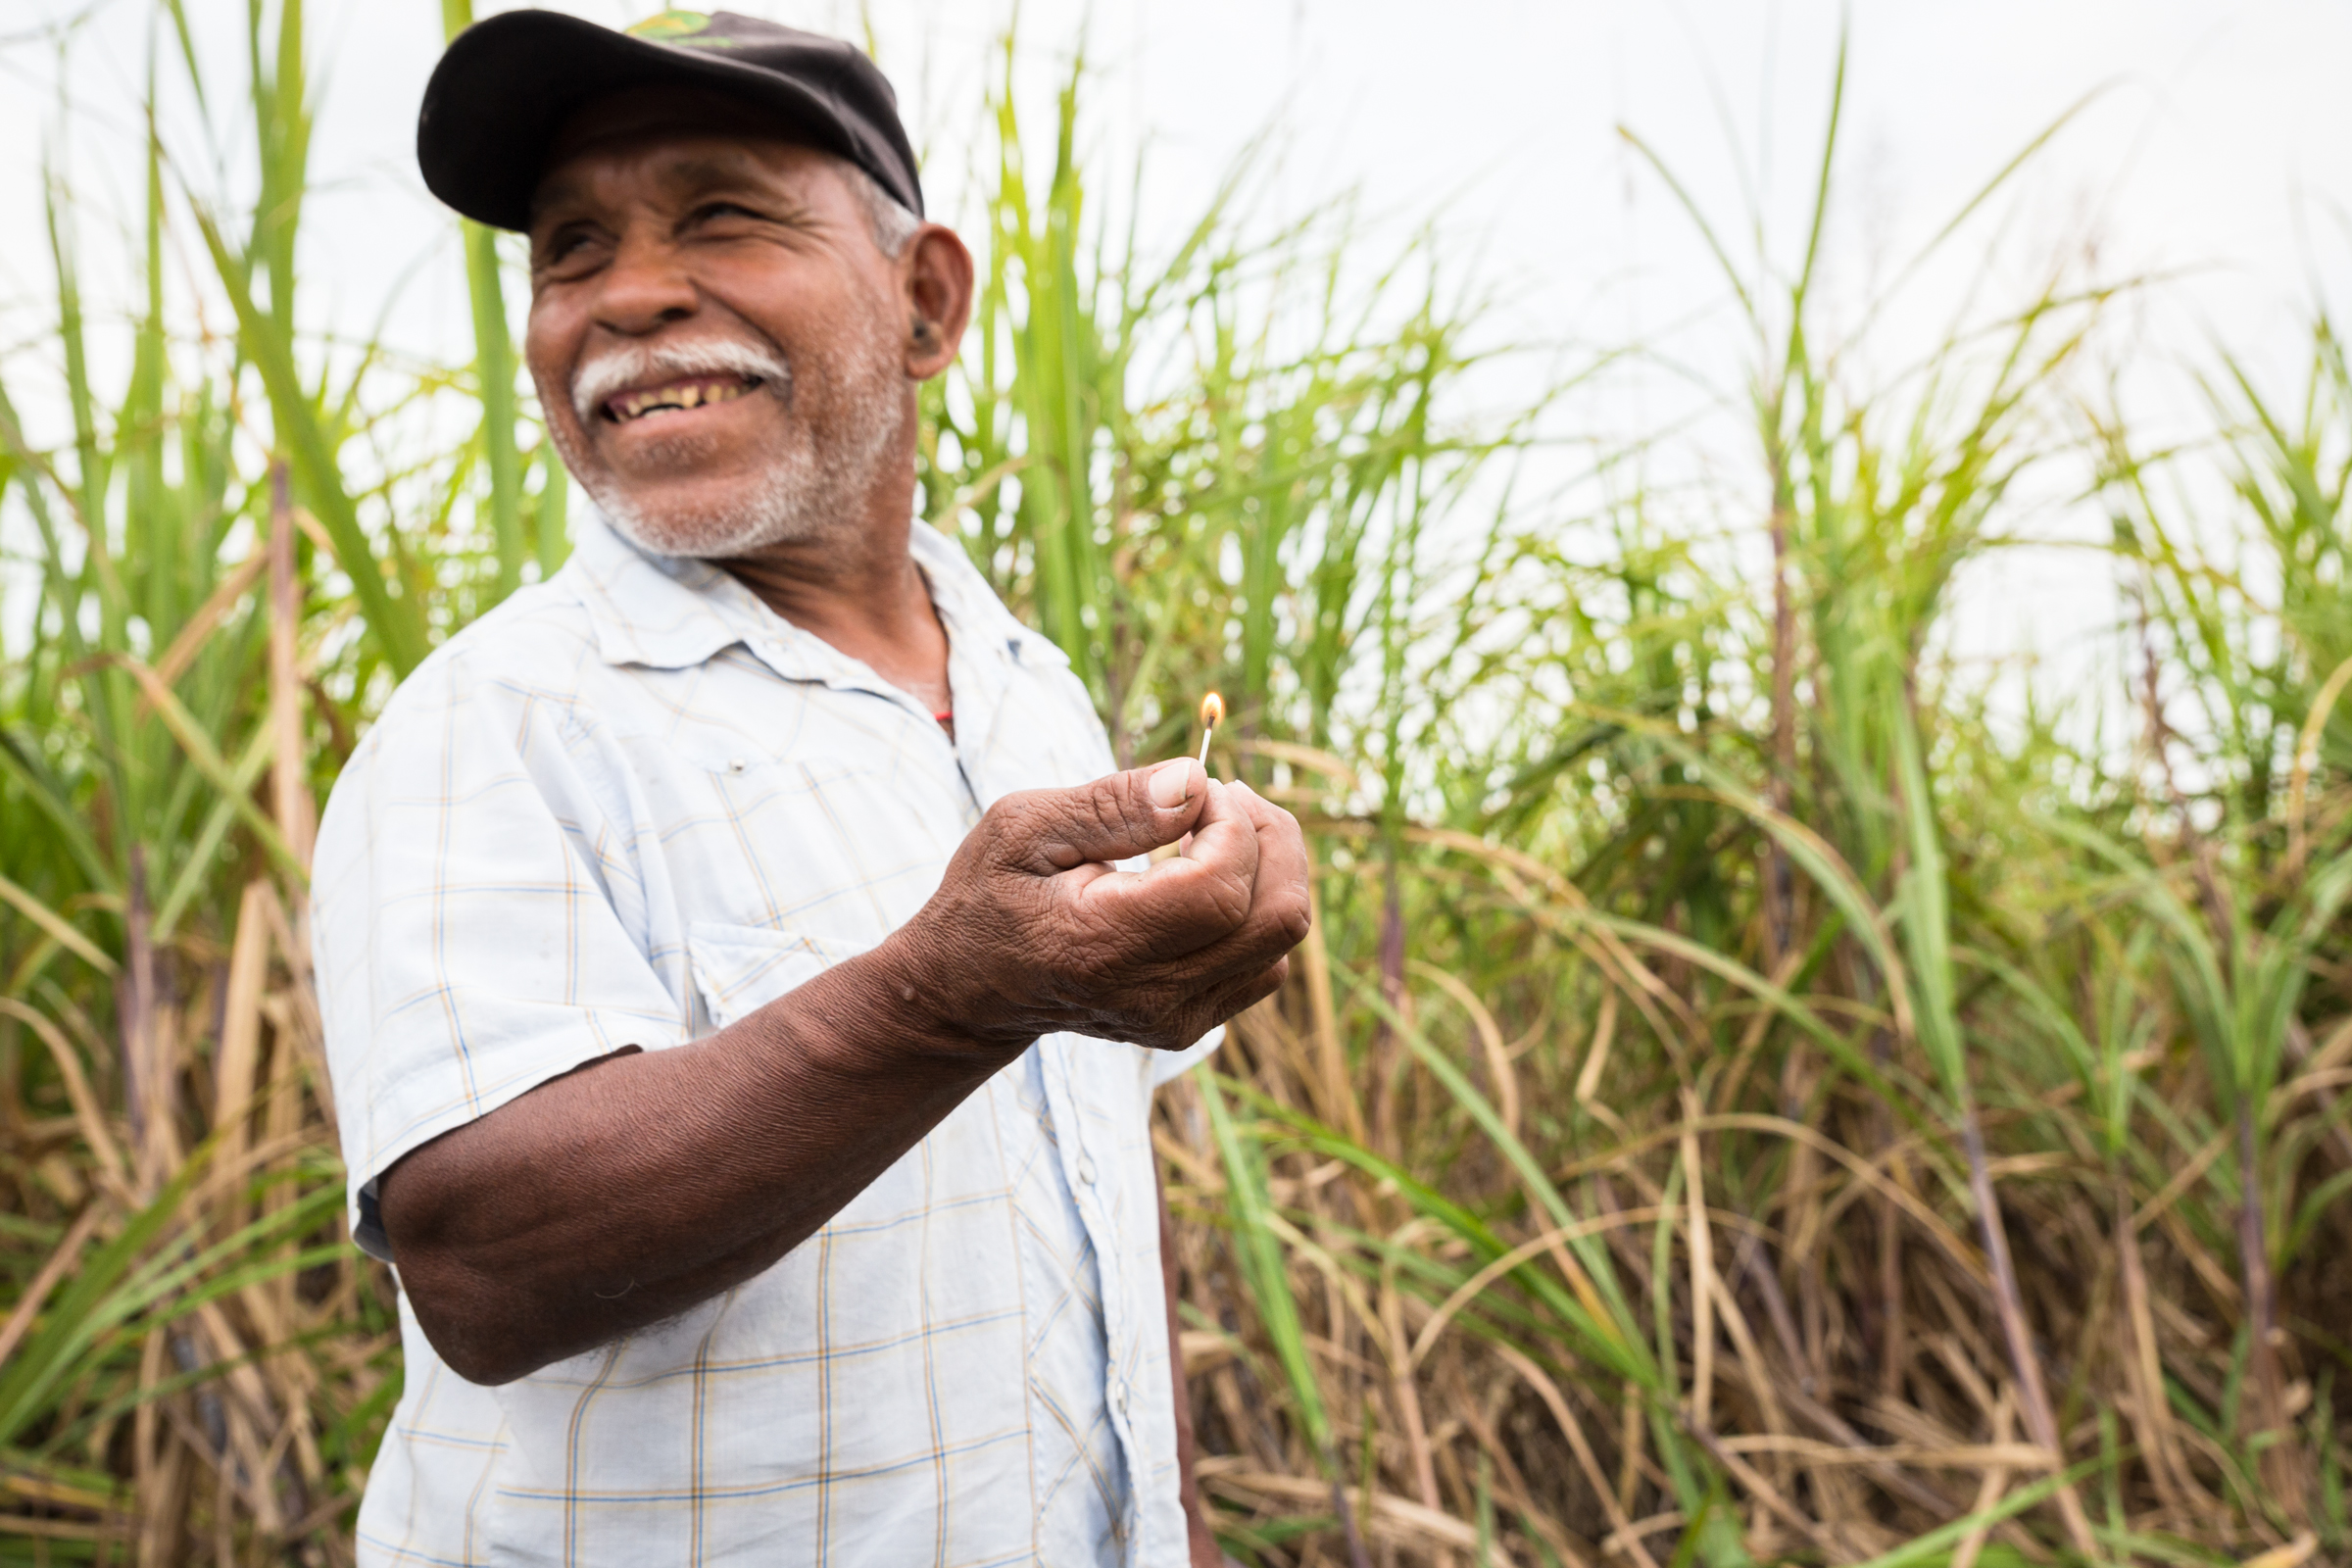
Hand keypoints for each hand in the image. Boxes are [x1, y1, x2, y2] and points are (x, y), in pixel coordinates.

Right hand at [886, 758, 1310, 1054]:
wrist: (972, 990)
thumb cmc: (991, 895)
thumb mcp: (1024, 828)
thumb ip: (1112, 805)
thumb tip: (1195, 781)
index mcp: (1102, 945)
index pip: (1222, 887)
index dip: (1231, 822)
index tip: (1195, 789)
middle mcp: (1151, 996)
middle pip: (1278, 917)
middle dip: (1270, 836)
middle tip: (1221, 798)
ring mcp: (1178, 1019)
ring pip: (1282, 938)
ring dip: (1268, 867)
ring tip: (1211, 831)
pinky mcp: (1193, 1023)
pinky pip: (1266, 959)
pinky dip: (1255, 905)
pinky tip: (1206, 876)